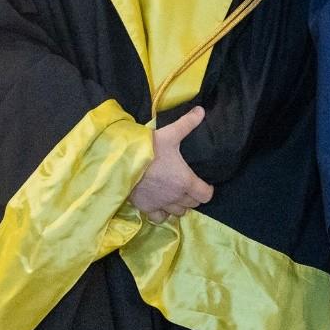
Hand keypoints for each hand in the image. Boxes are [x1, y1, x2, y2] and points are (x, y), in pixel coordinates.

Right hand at [129, 105, 213, 223]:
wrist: (121, 163)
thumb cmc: (149, 149)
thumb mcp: (170, 134)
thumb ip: (187, 123)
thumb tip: (201, 110)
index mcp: (185, 181)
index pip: (205, 195)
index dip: (207, 190)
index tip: (205, 184)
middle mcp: (175, 197)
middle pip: (192, 204)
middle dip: (193, 197)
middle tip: (189, 187)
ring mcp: (160, 204)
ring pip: (177, 213)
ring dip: (179, 206)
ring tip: (176, 196)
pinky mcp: (145, 208)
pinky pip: (159, 218)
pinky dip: (162, 214)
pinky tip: (160, 205)